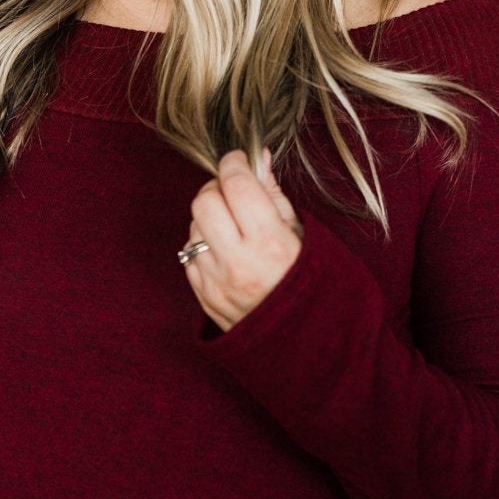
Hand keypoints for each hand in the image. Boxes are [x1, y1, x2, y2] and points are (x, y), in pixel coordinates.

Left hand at [182, 147, 304, 332]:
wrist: (305, 340)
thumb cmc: (309, 284)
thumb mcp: (303, 235)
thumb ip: (274, 195)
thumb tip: (258, 158)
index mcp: (270, 244)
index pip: (236, 185)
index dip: (235, 163)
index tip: (239, 160)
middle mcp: (238, 264)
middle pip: (204, 201)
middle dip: (217, 188)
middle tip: (233, 192)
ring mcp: (217, 283)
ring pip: (193, 226)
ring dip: (209, 217)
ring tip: (234, 226)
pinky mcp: (204, 297)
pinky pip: (189, 255)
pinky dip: (203, 244)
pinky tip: (225, 250)